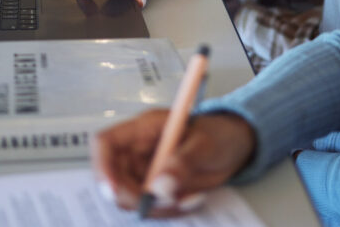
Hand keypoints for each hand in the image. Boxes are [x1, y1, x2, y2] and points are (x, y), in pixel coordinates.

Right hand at [92, 109, 255, 216]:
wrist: (236, 145)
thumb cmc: (220, 134)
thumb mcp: (205, 144)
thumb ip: (183, 164)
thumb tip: (160, 187)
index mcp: (144, 129)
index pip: (106, 144)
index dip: (102, 167)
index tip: (114, 191)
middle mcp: (138, 151)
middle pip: (113, 179)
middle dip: (135, 197)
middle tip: (166, 201)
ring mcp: (146, 171)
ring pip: (131, 199)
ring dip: (158, 206)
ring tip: (189, 198)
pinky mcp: (157, 187)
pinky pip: (151, 206)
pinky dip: (168, 209)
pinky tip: (192, 199)